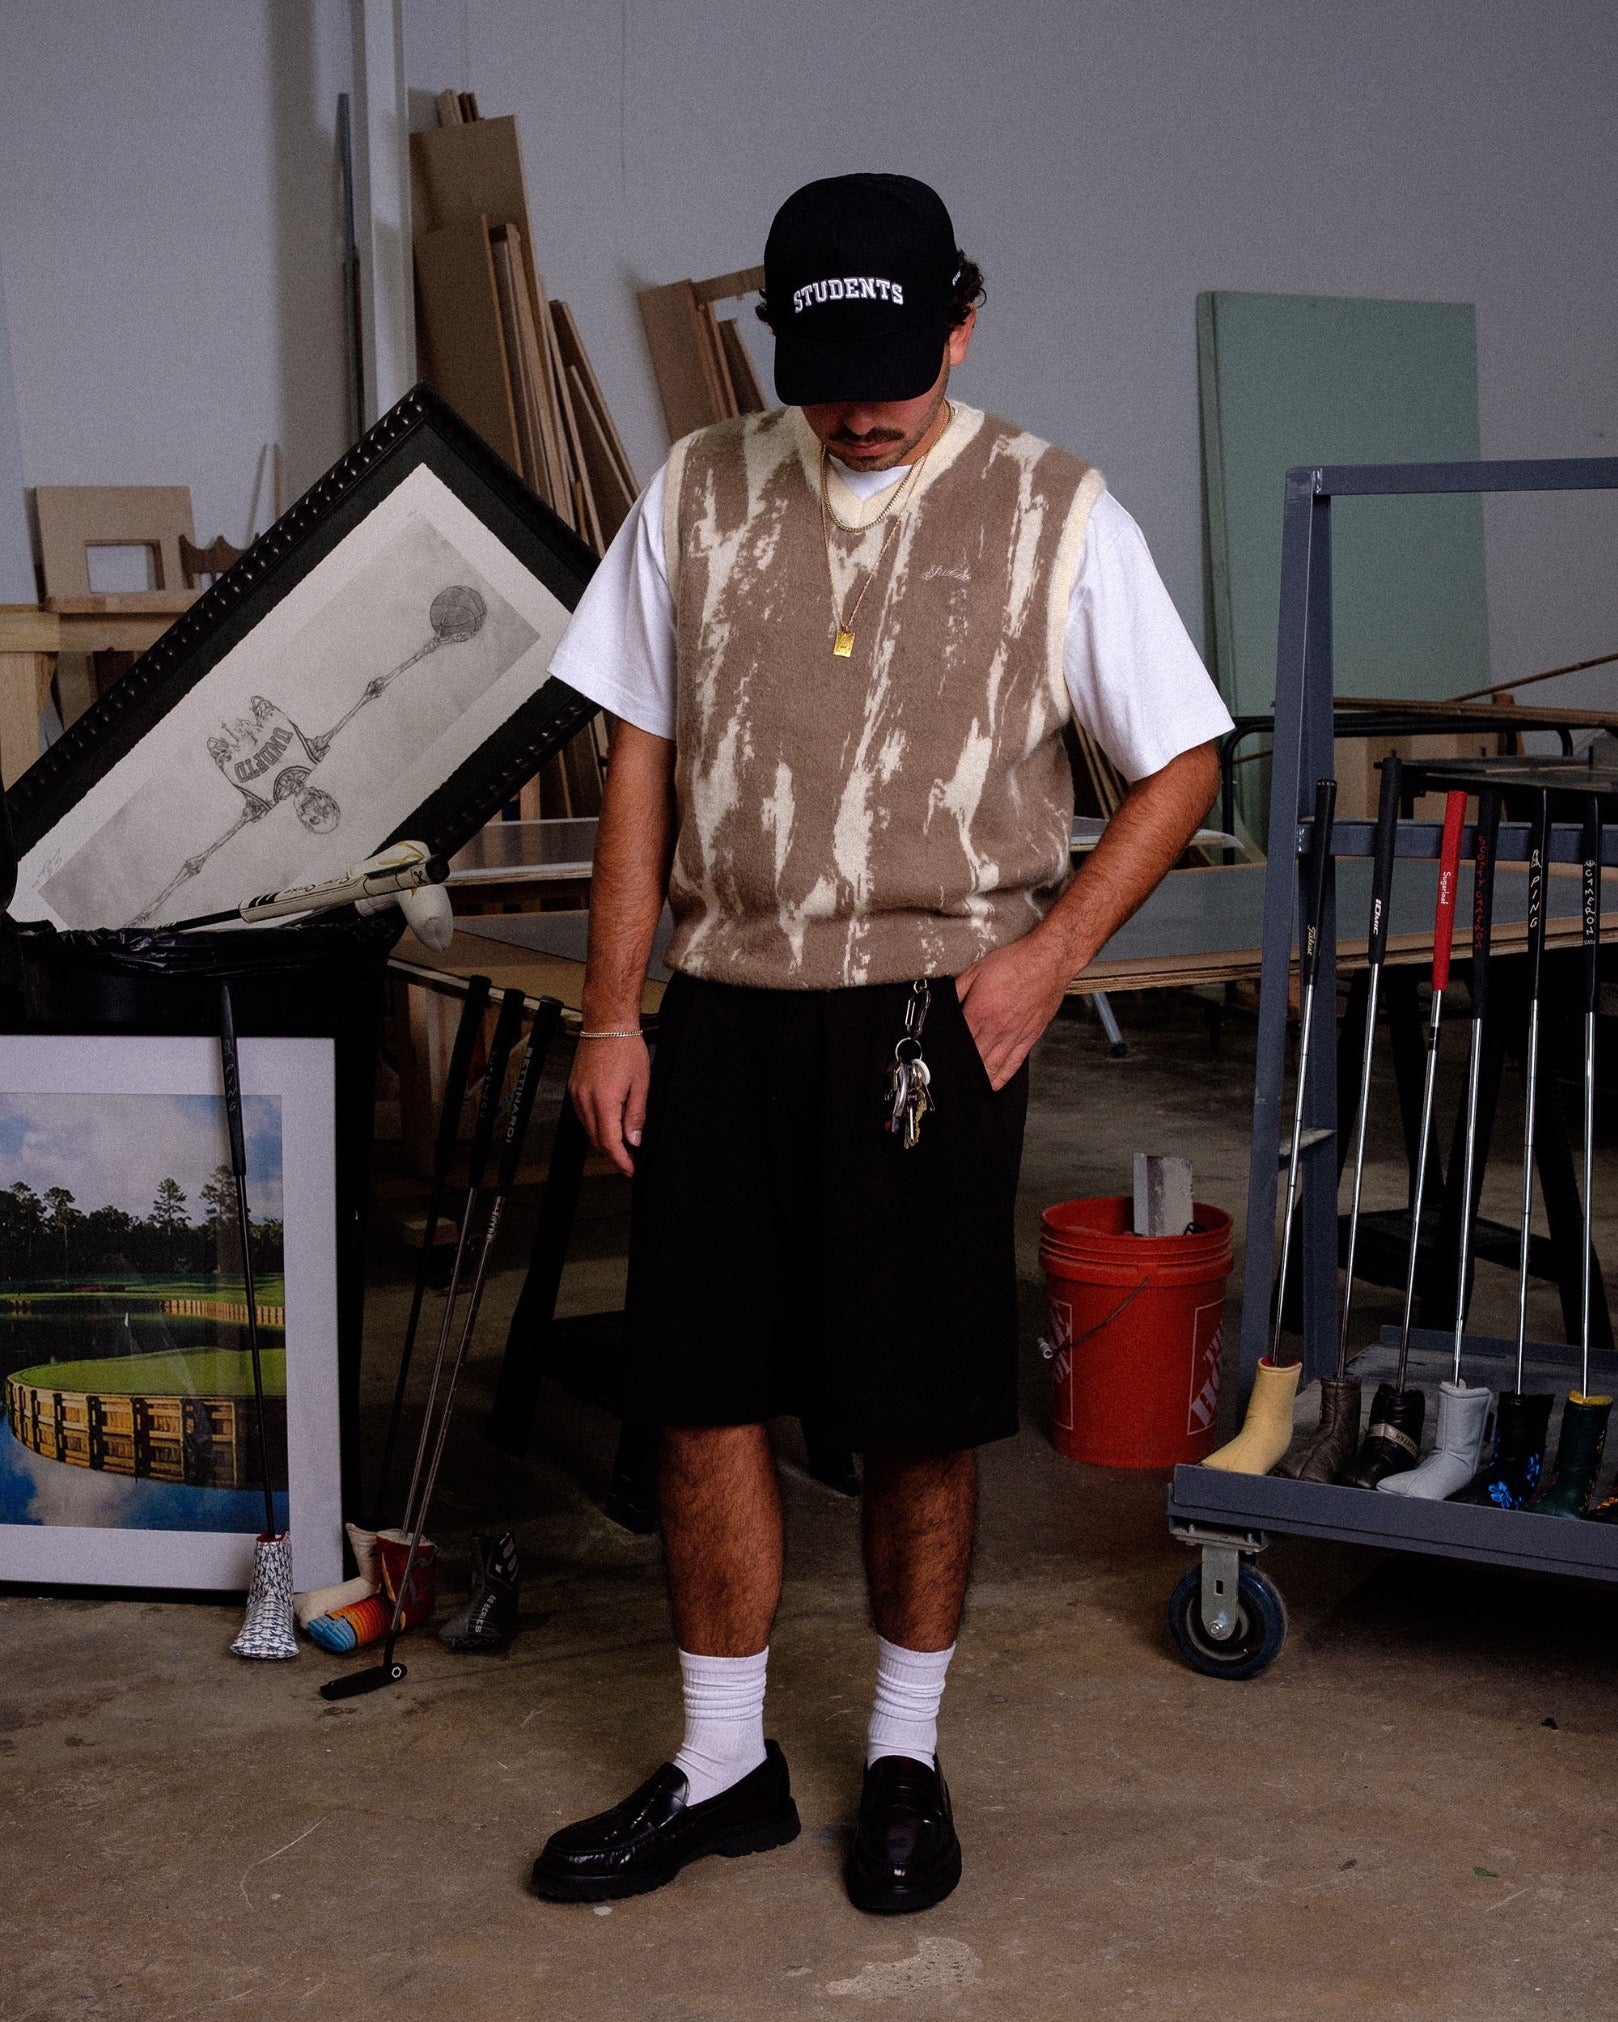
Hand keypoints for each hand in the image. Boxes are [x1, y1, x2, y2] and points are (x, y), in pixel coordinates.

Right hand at [569, 1035, 649, 1176]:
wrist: (607, 1024)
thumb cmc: (625, 1047)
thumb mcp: (641, 1083)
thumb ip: (636, 1115)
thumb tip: (635, 1140)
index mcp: (604, 1101)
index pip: (610, 1142)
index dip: (621, 1160)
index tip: (631, 1168)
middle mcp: (585, 1099)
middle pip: (597, 1139)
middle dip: (614, 1153)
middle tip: (630, 1158)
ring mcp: (577, 1093)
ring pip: (588, 1129)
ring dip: (603, 1139)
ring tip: (622, 1143)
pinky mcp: (574, 1087)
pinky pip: (582, 1115)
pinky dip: (594, 1124)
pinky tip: (607, 1123)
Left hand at [955, 929, 1073, 1089]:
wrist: (1048, 960)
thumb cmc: (1016, 962)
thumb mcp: (976, 970)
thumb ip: (958, 990)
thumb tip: (945, 1003)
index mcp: (979, 1012)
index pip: (958, 1042)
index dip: (948, 1053)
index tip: (942, 1060)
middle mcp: (997, 1028)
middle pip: (974, 1059)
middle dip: (963, 1070)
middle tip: (953, 1079)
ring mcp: (1014, 1035)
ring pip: (993, 1067)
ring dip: (980, 1079)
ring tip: (970, 1088)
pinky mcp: (1030, 1037)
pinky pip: (1014, 1064)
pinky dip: (1002, 1077)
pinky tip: (994, 1084)